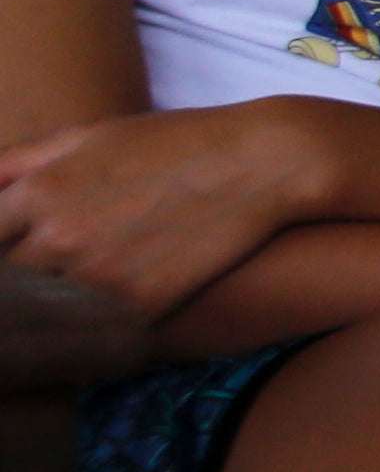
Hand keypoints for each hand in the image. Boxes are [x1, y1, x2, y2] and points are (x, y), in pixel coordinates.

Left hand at [0, 105, 316, 325]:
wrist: (263, 163)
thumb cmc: (172, 142)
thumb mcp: (85, 135)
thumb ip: (17, 163)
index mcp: (38, 192)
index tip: (7, 255)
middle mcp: (58, 238)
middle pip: (3, 284)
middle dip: (11, 283)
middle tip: (32, 283)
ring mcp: (100, 277)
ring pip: (38, 315)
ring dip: (40, 314)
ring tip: (51, 310)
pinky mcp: (141, 307)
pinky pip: (87, 336)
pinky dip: (79, 336)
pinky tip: (86, 326)